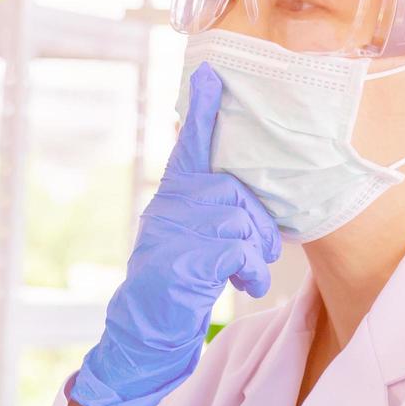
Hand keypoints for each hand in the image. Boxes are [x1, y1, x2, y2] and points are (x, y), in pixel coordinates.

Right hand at [69, 63, 279, 405]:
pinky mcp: (185, 262)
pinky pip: (239, 249)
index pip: (189, 145)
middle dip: (258, 222)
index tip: (211, 73)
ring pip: (241, 220)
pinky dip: (252, 269)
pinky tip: (246, 283)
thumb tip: (245, 201)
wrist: (145, 331)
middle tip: (259, 251)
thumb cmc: (175, 285)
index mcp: (171, 196)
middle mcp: (168, 207)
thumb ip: (209, 212)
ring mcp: (173, 233)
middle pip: (236, 191)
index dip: (202, 110)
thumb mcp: (189, 239)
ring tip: (249, 271)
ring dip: (257, 251)